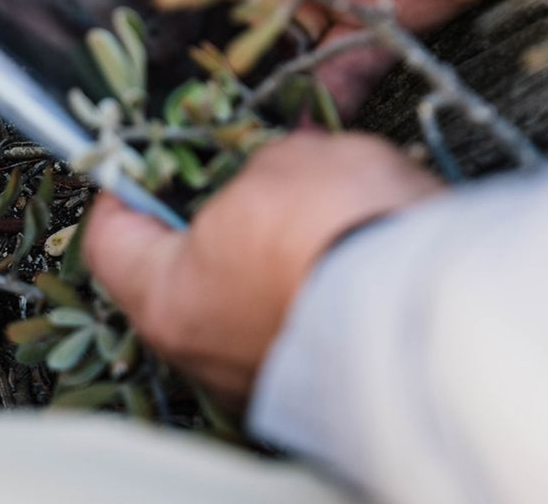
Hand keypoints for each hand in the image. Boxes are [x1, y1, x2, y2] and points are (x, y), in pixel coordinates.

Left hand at [83, 132, 443, 404]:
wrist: (436, 311)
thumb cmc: (334, 234)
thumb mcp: (284, 164)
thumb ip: (262, 167)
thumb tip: (279, 170)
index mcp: (167, 298)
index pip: (111, 242)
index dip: (123, 190)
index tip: (140, 160)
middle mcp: (207, 354)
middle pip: (189, 268)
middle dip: (223, 211)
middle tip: (246, 164)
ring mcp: (268, 377)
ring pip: (256, 292)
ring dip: (283, 241)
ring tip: (327, 185)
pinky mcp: (330, 387)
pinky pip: (313, 314)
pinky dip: (329, 271)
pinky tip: (363, 227)